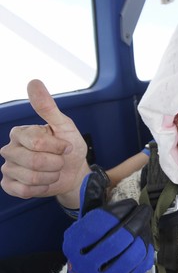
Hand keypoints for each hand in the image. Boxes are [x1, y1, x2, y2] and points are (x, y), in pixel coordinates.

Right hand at [0, 79, 88, 199]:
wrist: (74, 172)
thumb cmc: (69, 148)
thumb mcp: (64, 126)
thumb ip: (48, 107)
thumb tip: (33, 82)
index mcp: (21, 133)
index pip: (38, 142)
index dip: (58, 147)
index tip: (65, 146)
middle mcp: (10, 149)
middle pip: (34, 161)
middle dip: (56, 163)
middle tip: (59, 161)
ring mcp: (8, 168)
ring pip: (30, 178)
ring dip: (51, 177)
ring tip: (53, 171)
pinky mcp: (10, 185)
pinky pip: (23, 190)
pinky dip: (41, 189)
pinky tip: (44, 182)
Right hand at [63, 172, 153, 272]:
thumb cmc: (90, 243)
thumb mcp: (86, 223)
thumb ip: (91, 201)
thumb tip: (94, 178)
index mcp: (73, 243)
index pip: (97, 224)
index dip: (118, 210)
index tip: (130, 202)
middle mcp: (84, 263)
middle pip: (116, 240)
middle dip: (135, 221)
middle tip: (144, 209)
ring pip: (130, 254)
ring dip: (142, 235)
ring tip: (145, 223)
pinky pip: (139, 265)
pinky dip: (146, 249)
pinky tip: (146, 238)